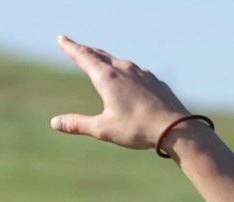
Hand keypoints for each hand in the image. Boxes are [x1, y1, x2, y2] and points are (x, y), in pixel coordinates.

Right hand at [48, 34, 196, 149]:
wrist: (177, 129)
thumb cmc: (139, 129)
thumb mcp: (104, 129)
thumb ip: (79, 124)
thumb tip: (55, 123)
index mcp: (107, 77)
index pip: (84, 56)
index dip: (70, 47)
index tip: (61, 39)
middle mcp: (123, 69)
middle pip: (100, 54)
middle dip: (85, 50)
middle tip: (74, 46)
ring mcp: (142, 73)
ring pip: (118, 61)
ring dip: (105, 58)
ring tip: (99, 59)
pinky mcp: (155, 81)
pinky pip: (135, 71)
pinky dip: (125, 70)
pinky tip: (128, 76)